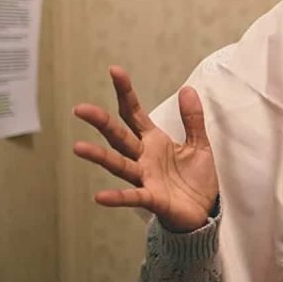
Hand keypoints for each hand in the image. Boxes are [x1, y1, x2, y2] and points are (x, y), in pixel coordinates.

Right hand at [72, 66, 218, 232]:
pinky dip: (117, 197)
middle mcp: (143, 157)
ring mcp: (145, 178)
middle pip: (118, 136)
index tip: (115, 70)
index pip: (133, 112)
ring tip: (78, 148)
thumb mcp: (199, 144)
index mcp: (153, 141)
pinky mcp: (152, 198)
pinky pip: (132, 196)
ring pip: (119, 164)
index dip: (125, 92)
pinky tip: (99, 196)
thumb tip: (187, 88)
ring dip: (99, 157)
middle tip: (80, 109)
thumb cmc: (195, 178)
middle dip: (101, 122)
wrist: (203, 211)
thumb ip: (192, 119)